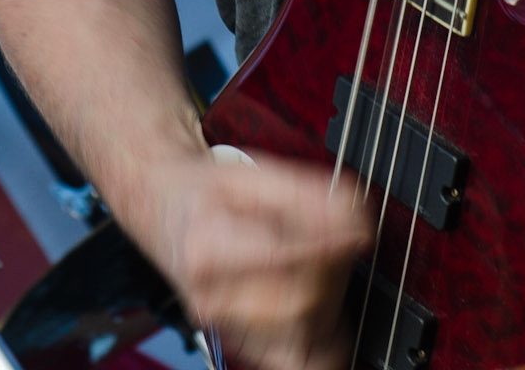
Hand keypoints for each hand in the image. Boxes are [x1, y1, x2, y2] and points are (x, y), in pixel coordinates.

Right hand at [144, 149, 368, 369]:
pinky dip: (322, 339)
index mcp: (207, 245)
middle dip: (334, 270)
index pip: (280, 257)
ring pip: (301, 334)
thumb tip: (352, 213)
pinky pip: (296, 362)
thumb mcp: (250, 173)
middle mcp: (209, 296)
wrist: (166, 214)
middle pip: (295, 302)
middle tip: (344, 237)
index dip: (329, 246)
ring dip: (331, 298)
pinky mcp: (239, 346)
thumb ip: (302, 192)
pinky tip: (326, 308)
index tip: (358, 229)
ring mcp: (223, 327)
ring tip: (328, 263)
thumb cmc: (207, 193)